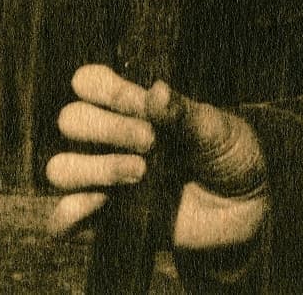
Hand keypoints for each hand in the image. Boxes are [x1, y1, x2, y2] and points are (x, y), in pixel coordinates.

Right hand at [46, 64, 271, 253]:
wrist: (243, 213)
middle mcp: (112, 139)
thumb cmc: (230, 157)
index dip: (103, 88)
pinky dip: (69, 214)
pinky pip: (62, 219)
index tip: (137, 103)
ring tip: (140, 173)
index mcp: (136, 107)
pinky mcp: (107, 220)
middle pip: (70, 120)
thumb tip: (155, 91)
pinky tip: (101, 205)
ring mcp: (106, 180)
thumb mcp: (218, 131)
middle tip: (151, 142)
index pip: (90, 82)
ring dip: (93, 168)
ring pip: (59, 168)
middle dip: (105, 127)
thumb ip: (184, 114)